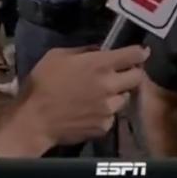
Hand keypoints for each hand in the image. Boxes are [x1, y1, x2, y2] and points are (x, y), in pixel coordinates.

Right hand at [17, 46, 147, 146]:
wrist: (34, 120)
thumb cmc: (42, 83)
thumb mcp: (57, 56)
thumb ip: (83, 51)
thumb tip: (99, 51)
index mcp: (100, 64)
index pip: (134, 55)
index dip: (140, 53)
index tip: (142, 53)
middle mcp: (110, 85)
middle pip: (138, 77)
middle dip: (133, 73)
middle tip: (123, 74)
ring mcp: (109, 108)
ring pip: (125, 98)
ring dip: (118, 94)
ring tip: (102, 95)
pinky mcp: (105, 126)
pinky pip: (112, 116)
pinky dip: (106, 112)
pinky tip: (91, 111)